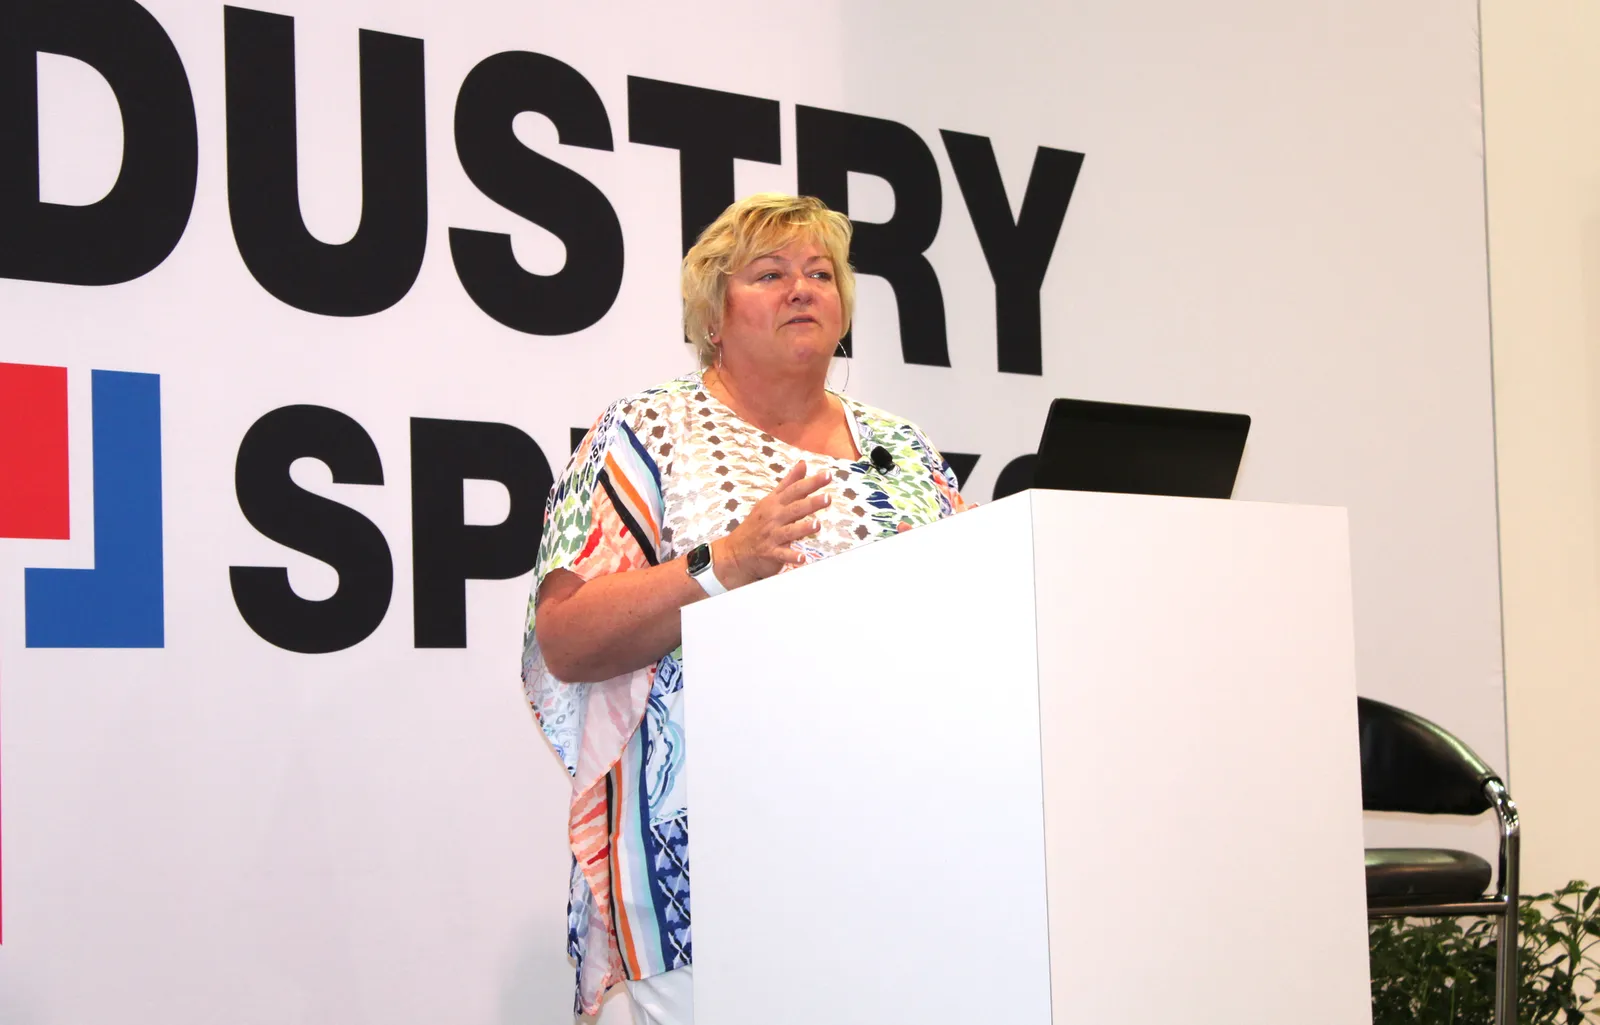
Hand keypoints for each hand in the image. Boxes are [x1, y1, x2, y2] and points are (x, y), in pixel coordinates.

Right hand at [710, 460, 830, 588]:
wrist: (736, 552)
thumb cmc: (758, 523)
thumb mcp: (771, 500)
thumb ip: (789, 483)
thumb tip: (803, 464)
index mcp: (775, 503)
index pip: (795, 490)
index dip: (811, 483)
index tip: (827, 475)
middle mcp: (774, 518)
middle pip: (795, 508)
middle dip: (811, 503)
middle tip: (827, 498)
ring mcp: (772, 536)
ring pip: (789, 531)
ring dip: (803, 528)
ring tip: (817, 525)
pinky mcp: (770, 554)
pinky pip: (782, 555)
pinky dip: (791, 557)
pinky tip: (802, 558)